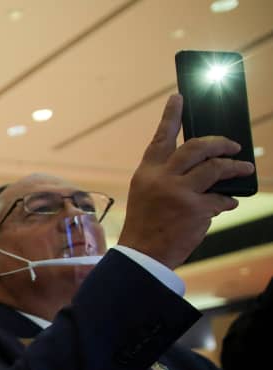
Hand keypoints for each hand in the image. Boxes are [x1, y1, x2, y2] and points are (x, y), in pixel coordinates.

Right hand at [118, 94, 254, 269]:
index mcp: (147, 173)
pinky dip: (227, 201)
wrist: (142, 256)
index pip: (161, 138)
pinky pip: (221, 198)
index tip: (178, 97)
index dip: (171, 116)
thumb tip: (204, 165)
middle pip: (197, 147)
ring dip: (235, 167)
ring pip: (216, 168)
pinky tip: (228, 204)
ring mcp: (179, 193)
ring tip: (244, 168)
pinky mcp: (196, 209)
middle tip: (233, 146)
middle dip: (220, 143)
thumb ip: (167, 177)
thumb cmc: (146, 226)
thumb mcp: (147, 195)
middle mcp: (162, 178)